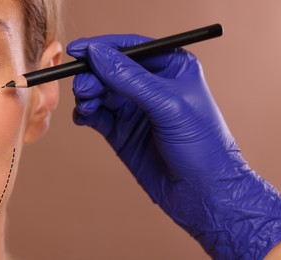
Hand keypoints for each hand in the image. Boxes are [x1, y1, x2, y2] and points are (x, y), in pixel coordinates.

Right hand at [67, 34, 280, 258]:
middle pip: (111, 70)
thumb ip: (130, 78)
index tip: (77, 51)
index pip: (131, 49)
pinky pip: (98, 115)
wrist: (202, 193)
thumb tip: (98, 53)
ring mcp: (135, 109)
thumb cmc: (201, 145)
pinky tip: (84, 117)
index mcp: (171, 68)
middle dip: (93, 76)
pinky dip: (86, 113)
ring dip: (88, 95)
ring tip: (86, 105)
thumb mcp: (168, 105)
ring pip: (101, 91)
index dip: (103, 48)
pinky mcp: (123, 131)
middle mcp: (151, 86)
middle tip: (84, 87)